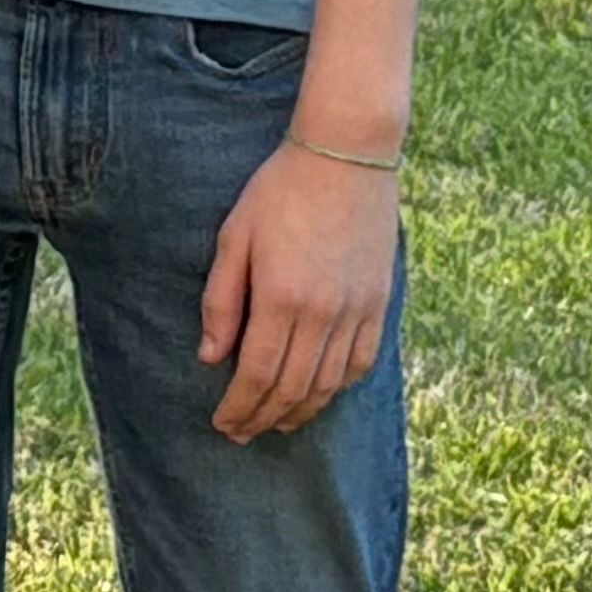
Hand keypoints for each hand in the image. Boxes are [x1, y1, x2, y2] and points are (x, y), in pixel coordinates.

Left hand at [198, 144, 402, 441]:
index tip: (224, 424)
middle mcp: (324, 314)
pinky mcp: (380, 303)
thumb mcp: (233, 239)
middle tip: (242, 433)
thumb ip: (222, 301)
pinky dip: (338, 387)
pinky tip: (320, 395)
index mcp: (282, 299)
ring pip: (329, 383)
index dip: (239, 407)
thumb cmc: (278, 193)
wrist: (346, 158)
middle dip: (263, 417)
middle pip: (293, 387)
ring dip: (301, 411)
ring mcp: (358, 311)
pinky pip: (360, 362)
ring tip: (276, 423)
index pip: (257, 374)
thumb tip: (211, 357)